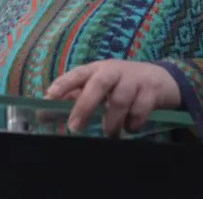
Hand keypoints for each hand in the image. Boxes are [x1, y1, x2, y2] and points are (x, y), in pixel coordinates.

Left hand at [45, 60, 181, 134]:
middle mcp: (114, 71)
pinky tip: (130, 128)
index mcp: (96, 69)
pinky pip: (140, 109)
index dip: (63, 84)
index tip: (49, 97)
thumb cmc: (120, 85)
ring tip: (109, 133)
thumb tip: (42, 115)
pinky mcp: (151, 91)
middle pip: (98, 84)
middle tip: (75, 127)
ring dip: (112, 120)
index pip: (77, 74)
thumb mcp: (98, 87)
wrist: (161, 80)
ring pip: (120, 99)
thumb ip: (72, 100)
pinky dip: (133, 123)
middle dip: (85, 105)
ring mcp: (133, 80)